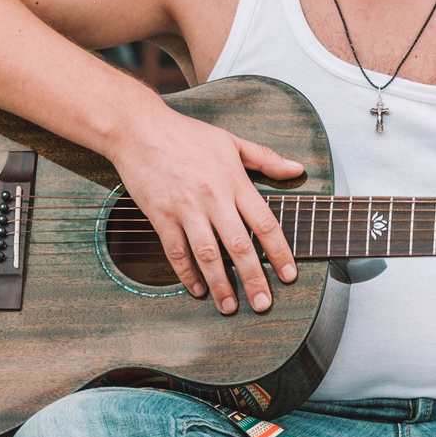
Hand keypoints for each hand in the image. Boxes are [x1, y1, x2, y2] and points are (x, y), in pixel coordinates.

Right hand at [108, 107, 304, 313]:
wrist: (138, 129)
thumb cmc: (186, 134)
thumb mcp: (230, 141)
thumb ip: (265, 159)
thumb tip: (297, 169)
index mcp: (234, 181)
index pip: (265, 224)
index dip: (279, 253)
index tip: (288, 275)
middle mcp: (213, 198)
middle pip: (239, 247)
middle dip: (254, 279)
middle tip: (263, 304)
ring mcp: (186, 209)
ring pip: (208, 255)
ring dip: (221, 285)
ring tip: (229, 307)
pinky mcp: (161, 216)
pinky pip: (177, 252)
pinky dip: (187, 274)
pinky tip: (198, 290)